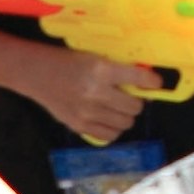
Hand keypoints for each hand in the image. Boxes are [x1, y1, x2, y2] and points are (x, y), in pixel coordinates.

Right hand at [38, 44, 160, 147]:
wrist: (38, 74)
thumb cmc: (69, 62)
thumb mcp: (96, 58)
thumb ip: (118, 71)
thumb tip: (144, 82)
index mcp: (102, 70)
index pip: (139, 79)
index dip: (153, 82)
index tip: (155, 83)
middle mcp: (96, 93)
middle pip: (134, 107)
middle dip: (138, 102)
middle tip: (132, 97)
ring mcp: (87, 113)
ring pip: (125, 123)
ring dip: (126, 116)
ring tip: (118, 108)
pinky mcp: (79, 126)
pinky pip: (109, 136)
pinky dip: (113, 129)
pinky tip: (108, 119)